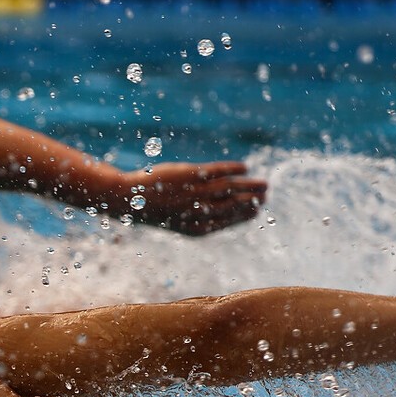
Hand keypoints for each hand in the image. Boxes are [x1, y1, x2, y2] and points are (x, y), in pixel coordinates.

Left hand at [131, 161, 266, 235]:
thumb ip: (200, 217)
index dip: (244, 216)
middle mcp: (197, 212)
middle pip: (231, 205)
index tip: (258, 210)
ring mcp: (194, 193)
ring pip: (228, 189)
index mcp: (195, 229)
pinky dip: (233, 168)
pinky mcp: (190, 174)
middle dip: (251, 199)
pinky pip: (217, 171)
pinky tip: (244, 167)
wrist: (129, 198)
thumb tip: (221, 211)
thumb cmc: (154, 209)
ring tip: (263, 183)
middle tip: (266, 194)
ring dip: (248, 185)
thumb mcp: (178, 219)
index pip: (226, 222)